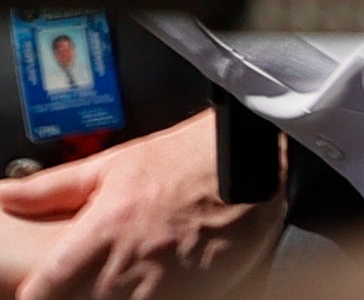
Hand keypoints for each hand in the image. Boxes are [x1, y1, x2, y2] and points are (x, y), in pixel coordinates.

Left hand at [0, 117, 286, 299]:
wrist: (260, 161)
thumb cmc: (191, 157)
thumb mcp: (118, 162)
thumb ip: (54, 187)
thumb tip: (4, 194)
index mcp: (102, 232)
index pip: (41, 293)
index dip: (35, 294)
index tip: (38, 286)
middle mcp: (129, 266)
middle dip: (70, 297)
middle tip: (78, 281)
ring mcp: (163, 287)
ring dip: (105, 298)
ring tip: (116, 279)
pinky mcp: (194, 296)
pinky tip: (147, 285)